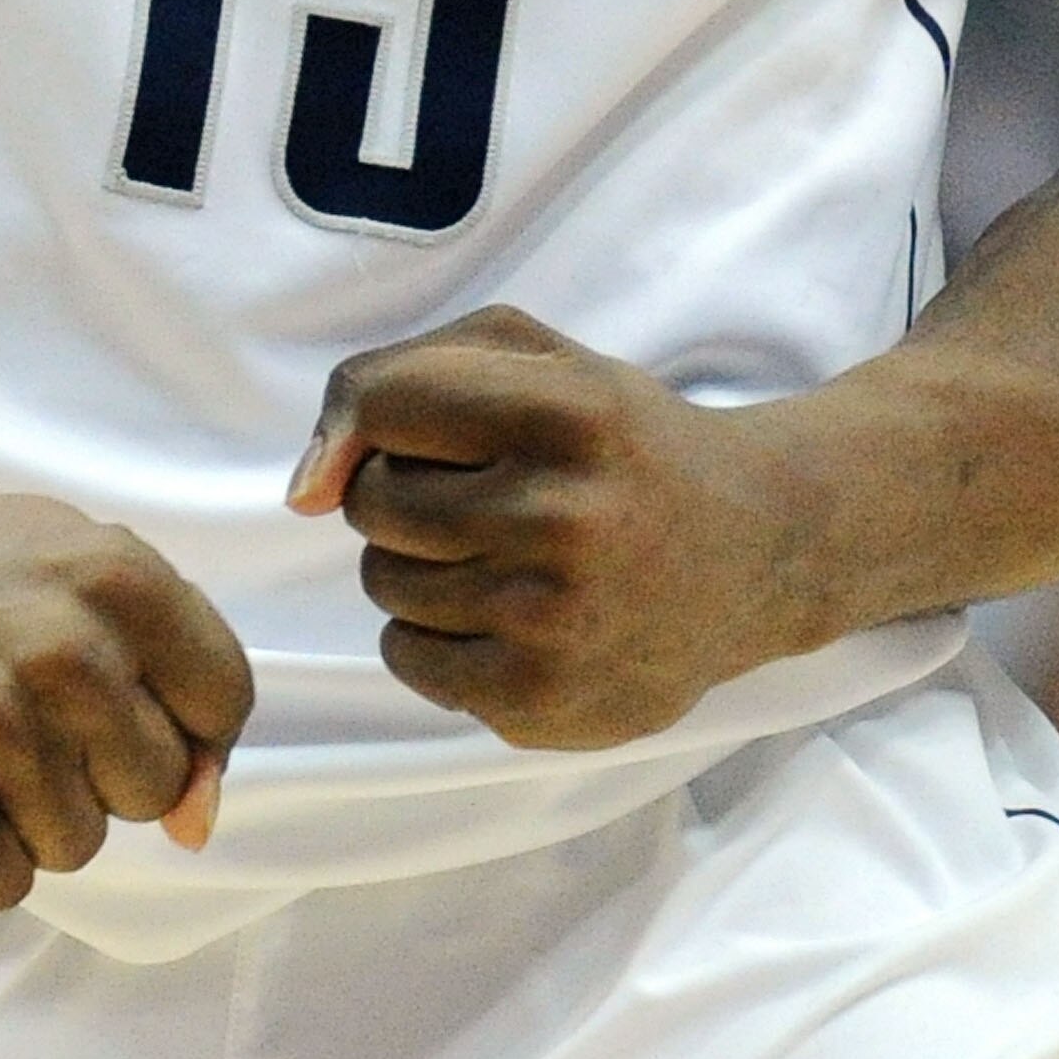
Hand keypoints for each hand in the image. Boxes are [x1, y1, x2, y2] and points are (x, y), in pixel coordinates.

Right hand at [0, 468, 253, 911]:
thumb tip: (199, 820)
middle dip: (97, 775)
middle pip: (152, 789)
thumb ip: (161, 668)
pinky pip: (1, 884)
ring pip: (76, 846)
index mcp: (119, 579)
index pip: (222, 702)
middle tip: (20, 723)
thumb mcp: (72, 568)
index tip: (122, 718)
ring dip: (25, 818)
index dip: (183, 729)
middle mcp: (68, 651)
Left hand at [288, 305, 784, 746]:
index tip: (405, 436)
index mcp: (569, 411)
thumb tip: (303, 490)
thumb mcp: (543, 358)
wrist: (755, 551)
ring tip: (506, 554)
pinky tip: (510, 615)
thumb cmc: (618, 444)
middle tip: (483, 497)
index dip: (372, 419)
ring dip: (420, 566)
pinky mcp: (543, 700)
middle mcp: (565, 515)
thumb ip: (403, 376)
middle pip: (372, 503)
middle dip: (401, 495)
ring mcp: (555, 618)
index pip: (381, 402)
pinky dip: (436, 638)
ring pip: (384, 583)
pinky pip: (408, 660)